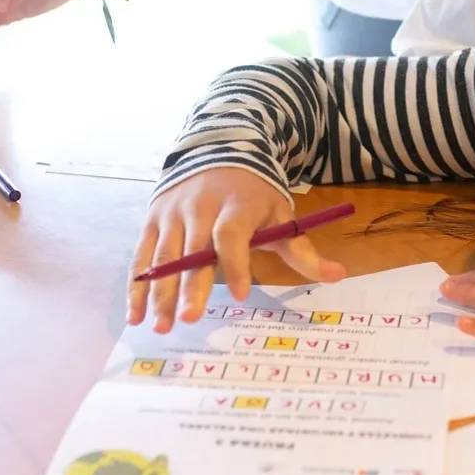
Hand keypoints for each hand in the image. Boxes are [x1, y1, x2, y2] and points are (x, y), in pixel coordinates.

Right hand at [129, 169, 345, 331]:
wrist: (219, 148)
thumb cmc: (254, 193)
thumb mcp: (281, 214)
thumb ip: (301, 250)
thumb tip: (337, 276)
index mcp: (236, 206)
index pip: (232, 235)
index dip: (236, 263)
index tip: (241, 293)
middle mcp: (199, 208)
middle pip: (192, 251)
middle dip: (190, 286)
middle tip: (189, 319)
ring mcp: (172, 213)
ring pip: (163, 257)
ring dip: (159, 293)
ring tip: (159, 326)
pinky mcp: (153, 219)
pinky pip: (142, 255)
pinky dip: (137, 286)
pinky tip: (136, 315)